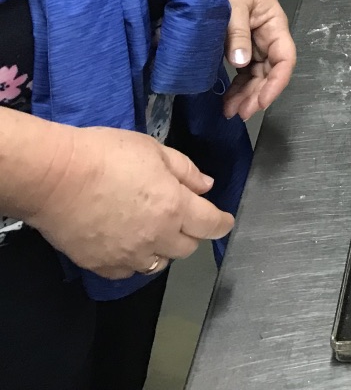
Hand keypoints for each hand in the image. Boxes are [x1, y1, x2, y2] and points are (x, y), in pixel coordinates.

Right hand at [24, 125, 233, 279]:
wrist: (55, 177)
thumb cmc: (108, 154)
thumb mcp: (155, 150)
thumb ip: (185, 171)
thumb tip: (206, 186)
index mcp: (174, 207)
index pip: (210, 225)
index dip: (222, 223)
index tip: (224, 221)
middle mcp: (155, 237)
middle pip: (187, 247)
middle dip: (192, 232)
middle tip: (183, 216)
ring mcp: (127, 255)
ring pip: (160, 263)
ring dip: (164, 249)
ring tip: (154, 229)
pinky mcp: (100, 265)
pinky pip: (128, 272)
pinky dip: (135, 260)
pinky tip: (129, 243)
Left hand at [221, 0, 296, 120]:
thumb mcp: (233, 5)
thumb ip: (237, 34)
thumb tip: (240, 63)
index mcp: (274, 24)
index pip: (285, 59)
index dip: (277, 82)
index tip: (261, 101)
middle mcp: (268, 36)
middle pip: (271, 71)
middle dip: (258, 94)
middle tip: (240, 113)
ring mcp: (255, 42)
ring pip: (257, 74)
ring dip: (247, 94)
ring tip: (231, 112)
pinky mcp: (241, 44)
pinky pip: (244, 70)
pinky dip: (237, 85)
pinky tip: (228, 99)